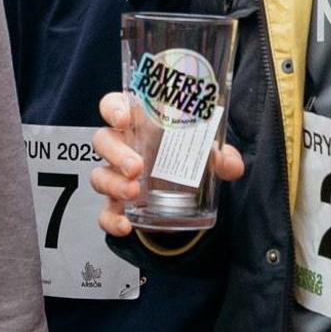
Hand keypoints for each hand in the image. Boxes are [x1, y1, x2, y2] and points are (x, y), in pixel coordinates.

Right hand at [90, 89, 243, 238]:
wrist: (184, 194)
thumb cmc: (185, 157)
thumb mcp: (207, 154)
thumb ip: (221, 156)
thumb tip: (231, 165)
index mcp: (139, 124)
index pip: (114, 106)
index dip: (114, 109)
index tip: (125, 119)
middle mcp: (123, 148)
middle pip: (103, 140)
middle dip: (116, 153)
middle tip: (136, 167)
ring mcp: (116, 177)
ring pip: (99, 175)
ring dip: (114, 184)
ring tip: (134, 192)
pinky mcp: (118, 205)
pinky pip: (105, 213)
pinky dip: (111, 220)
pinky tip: (126, 225)